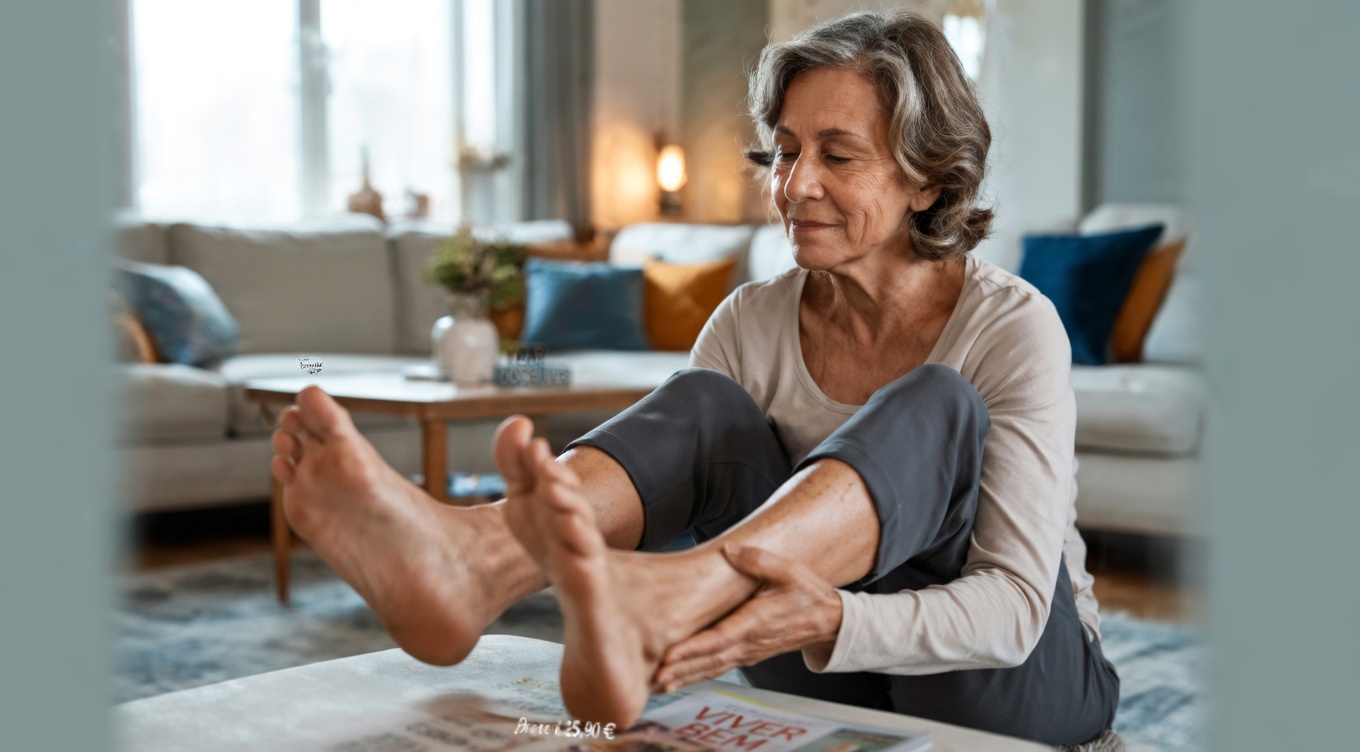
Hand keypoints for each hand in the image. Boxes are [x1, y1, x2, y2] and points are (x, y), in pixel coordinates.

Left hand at [651, 544, 842, 692]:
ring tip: (658, 684)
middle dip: (682, 670)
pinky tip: (678, 681)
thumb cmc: (807, 594)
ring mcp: (748, 651)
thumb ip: (758, 560)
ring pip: (712, 667)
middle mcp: (750, 642)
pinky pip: (718, 667)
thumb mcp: (789, 570)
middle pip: (710, 660)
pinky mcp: (747, 654)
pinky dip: (697, 675)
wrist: (828, 621)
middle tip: (654, 677)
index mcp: (756, 622)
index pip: (720, 639)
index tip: (671, 655)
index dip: (694, 649)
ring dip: (686, 677)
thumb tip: (729, 549)